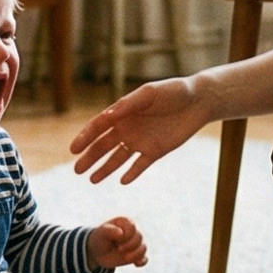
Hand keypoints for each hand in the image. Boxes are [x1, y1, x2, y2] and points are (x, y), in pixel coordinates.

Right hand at [70, 77, 210, 183]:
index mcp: (123, 112)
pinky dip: (132, 173)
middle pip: (104, 146)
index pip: (98, 127)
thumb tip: (108, 115)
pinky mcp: (155, 151)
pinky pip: (140, 165)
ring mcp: (140, 141)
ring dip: (105, 169)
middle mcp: (128, 128)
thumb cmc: (174, 91)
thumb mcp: (150, 93)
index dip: (85, 137)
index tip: (74, 149)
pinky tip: (122, 181)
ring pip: (118, 158)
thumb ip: (129, 104)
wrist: (199, 100)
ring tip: (92, 180)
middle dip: (90, 158)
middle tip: (76, 170)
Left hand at [87, 216, 148, 268]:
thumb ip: (109, 231)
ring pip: (143, 248)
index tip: (115, 240)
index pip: (132, 228)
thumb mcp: (101, 233)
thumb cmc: (99, 239)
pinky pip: (144, 259)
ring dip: (135, 255)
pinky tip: (136, 264)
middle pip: (139, 237)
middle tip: (118, 249)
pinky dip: (142, 262)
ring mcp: (135, 244)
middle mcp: (133, 232)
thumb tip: (121, 233)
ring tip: (125, 258)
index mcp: (125, 223)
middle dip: (129, 245)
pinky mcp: (135, 255)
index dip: (126, 236)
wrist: (97, 252)